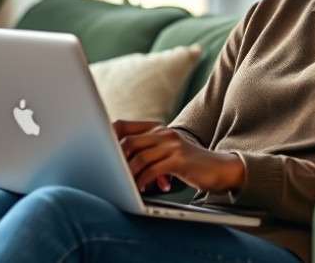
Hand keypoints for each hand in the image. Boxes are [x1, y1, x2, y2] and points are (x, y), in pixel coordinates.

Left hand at [112, 120, 244, 193]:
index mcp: (156, 128)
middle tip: (108, 175)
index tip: (96, 150)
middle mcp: (163, 133)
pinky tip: (141, 189)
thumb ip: (146, 151)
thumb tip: (116, 161)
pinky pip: (153, 170)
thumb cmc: (188, 164)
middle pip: (128, 141)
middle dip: (114, 160)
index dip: (107, 137)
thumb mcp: (166, 152)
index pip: (123, 125)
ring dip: (127, 174)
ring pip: (138, 157)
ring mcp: (172, 145)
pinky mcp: (180, 160)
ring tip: (123, 186)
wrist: (219, 168)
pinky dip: (143, 181)